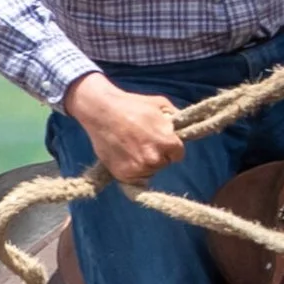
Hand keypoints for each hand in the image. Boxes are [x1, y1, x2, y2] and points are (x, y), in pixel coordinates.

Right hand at [62, 73, 183, 182]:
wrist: (102, 111)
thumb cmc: (131, 105)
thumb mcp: (159, 104)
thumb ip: (174, 117)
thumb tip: (182, 125)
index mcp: (167, 143)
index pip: (178, 155)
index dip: (170, 148)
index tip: (161, 143)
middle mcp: (155, 159)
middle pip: (163, 163)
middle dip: (157, 154)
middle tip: (143, 143)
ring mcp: (139, 168)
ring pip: (150, 171)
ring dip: (145, 163)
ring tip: (132, 148)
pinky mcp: (124, 175)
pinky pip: (136, 178)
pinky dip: (132, 170)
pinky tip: (126, 157)